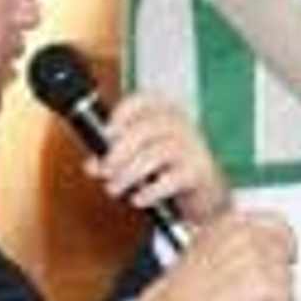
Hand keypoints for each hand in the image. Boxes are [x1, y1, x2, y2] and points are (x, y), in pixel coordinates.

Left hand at [85, 94, 231, 225]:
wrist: (208, 195)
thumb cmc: (173, 169)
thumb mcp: (144, 157)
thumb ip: (117, 158)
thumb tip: (92, 165)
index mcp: (166, 113)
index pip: (142, 102)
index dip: (121, 115)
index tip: (106, 134)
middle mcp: (181, 125)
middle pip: (144, 129)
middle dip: (118, 152)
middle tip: (105, 170)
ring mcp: (192, 147)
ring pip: (155, 154)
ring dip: (128, 174)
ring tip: (115, 188)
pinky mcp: (198, 172)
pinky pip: (170, 179)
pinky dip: (149, 191)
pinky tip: (139, 198)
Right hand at [139, 211, 294, 300]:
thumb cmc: (180, 290)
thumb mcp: (203, 246)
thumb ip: (235, 241)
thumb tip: (262, 248)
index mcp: (232, 220)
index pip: (278, 223)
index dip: (281, 245)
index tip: (277, 259)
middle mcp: (246, 233)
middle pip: (287, 251)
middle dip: (277, 272)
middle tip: (259, 288)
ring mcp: (255, 257)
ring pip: (287, 277)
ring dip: (272, 294)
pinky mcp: (261, 283)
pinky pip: (284, 298)